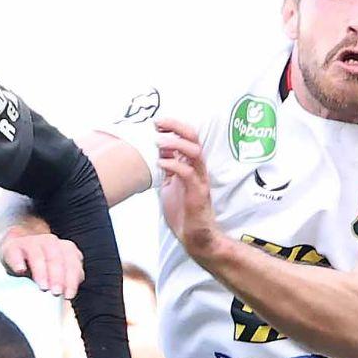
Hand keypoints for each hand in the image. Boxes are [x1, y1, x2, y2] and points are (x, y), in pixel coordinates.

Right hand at [0, 226, 84, 298]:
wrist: (17, 247)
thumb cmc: (41, 265)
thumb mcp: (56, 272)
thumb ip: (64, 282)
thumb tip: (67, 301)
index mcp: (65, 249)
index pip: (72, 263)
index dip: (71, 280)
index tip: (68, 296)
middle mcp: (50, 243)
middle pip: (56, 258)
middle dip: (58, 277)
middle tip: (56, 292)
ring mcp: (30, 242)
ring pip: (38, 254)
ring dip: (41, 271)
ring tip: (42, 286)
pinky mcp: (12, 246)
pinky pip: (15, 252)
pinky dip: (18, 261)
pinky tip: (20, 271)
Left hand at [155, 118, 222, 263]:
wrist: (193, 235)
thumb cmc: (183, 211)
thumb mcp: (169, 184)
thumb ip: (166, 168)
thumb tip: (158, 151)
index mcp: (191, 166)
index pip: (188, 138)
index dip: (174, 127)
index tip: (157, 122)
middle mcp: (198, 169)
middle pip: (194, 139)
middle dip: (177, 127)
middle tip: (159, 123)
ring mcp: (199, 180)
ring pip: (195, 152)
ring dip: (176, 143)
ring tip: (159, 141)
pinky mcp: (198, 192)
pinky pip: (188, 173)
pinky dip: (173, 164)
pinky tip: (160, 162)